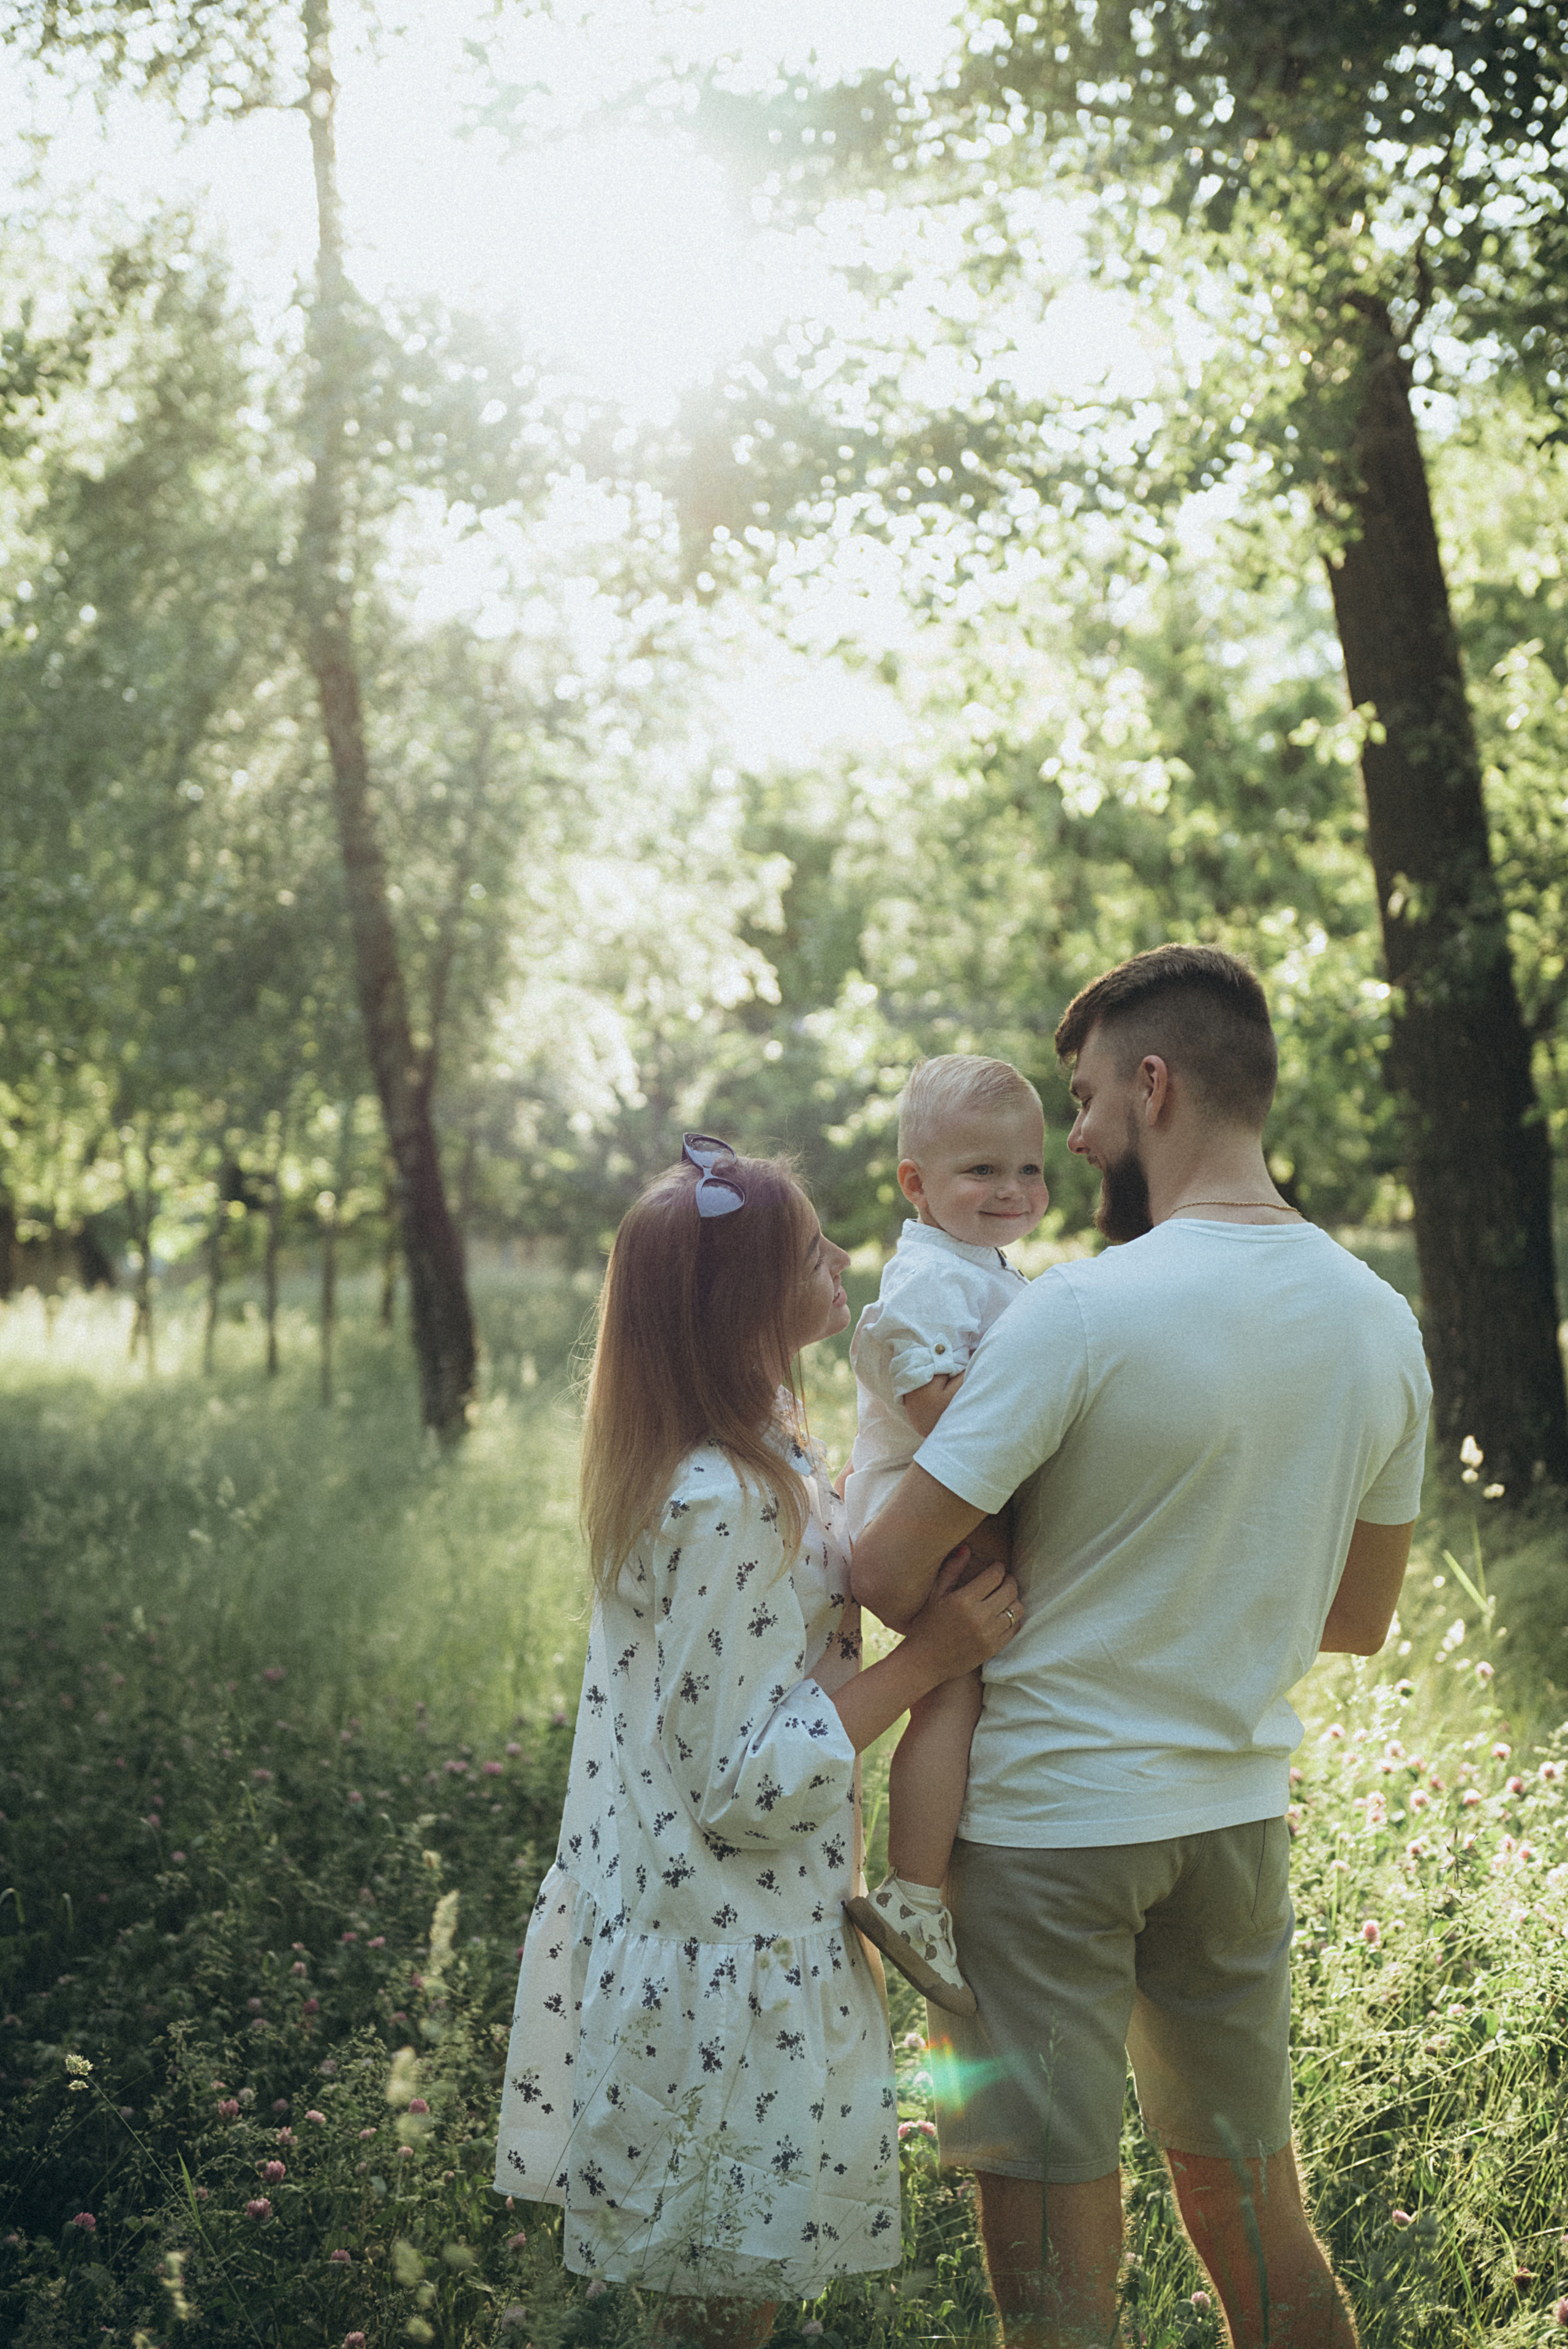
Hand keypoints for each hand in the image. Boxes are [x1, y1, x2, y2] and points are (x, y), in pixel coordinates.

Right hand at [902, 1546, 1020, 1679]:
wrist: (924, 1661)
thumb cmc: (926, 1624)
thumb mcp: (935, 1595)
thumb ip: (952, 1570)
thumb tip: (966, 1548)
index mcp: (964, 1600)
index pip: (995, 1575)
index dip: (999, 1568)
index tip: (996, 1567)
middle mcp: (979, 1617)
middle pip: (1010, 1590)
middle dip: (1009, 1580)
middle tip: (1004, 1579)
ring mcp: (988, 1634)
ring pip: (1016, 1609)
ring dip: (1013, 1599)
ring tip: (1004, 1597)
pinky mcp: (993, 1648)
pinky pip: (1015, 1629)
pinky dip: (1013, 1619)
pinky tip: (1004, 1615)